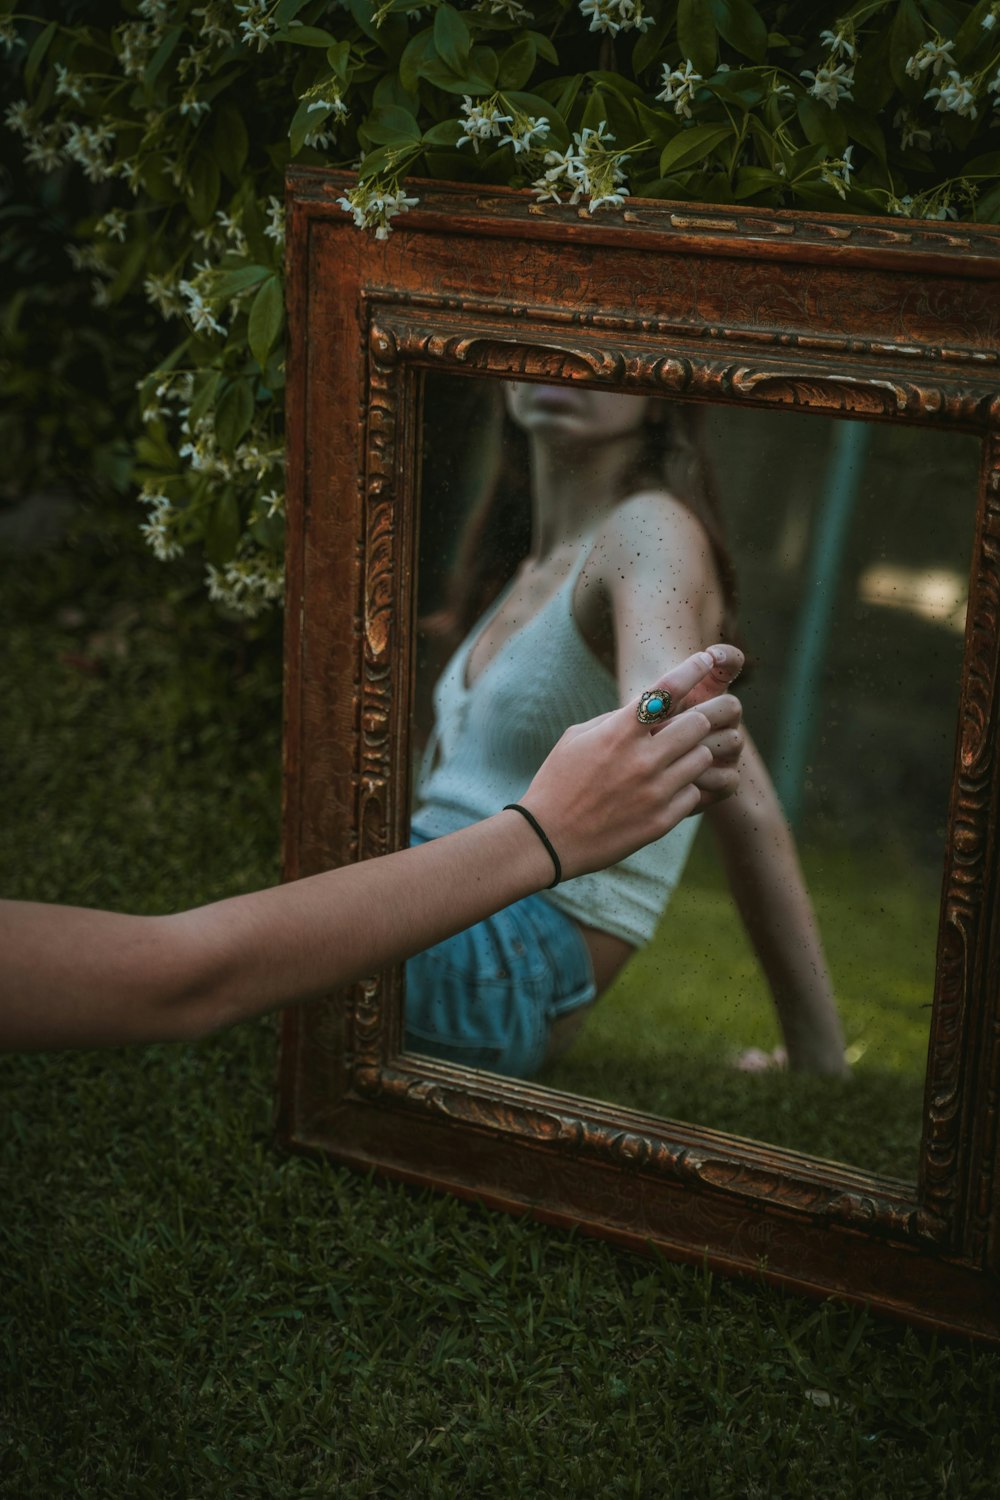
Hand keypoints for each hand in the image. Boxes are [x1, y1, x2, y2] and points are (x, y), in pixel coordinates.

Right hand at [520, 647, 743, 880]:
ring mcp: (655, 792)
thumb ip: (616, 719)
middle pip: (698, 723)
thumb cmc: (559, 782)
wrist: (549, 838)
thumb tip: (649, 706)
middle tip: (687, 724)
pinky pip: (695, 793)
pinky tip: (665, 790)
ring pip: (703, 758)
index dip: (693, 669)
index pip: (667, 691)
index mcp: (618, 733)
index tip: (706, 660)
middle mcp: (642, 760)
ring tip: (673, 760)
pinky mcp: (662, 821)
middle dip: (696, 719)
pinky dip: (685, 788)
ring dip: (693, 754)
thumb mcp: (577, 738)